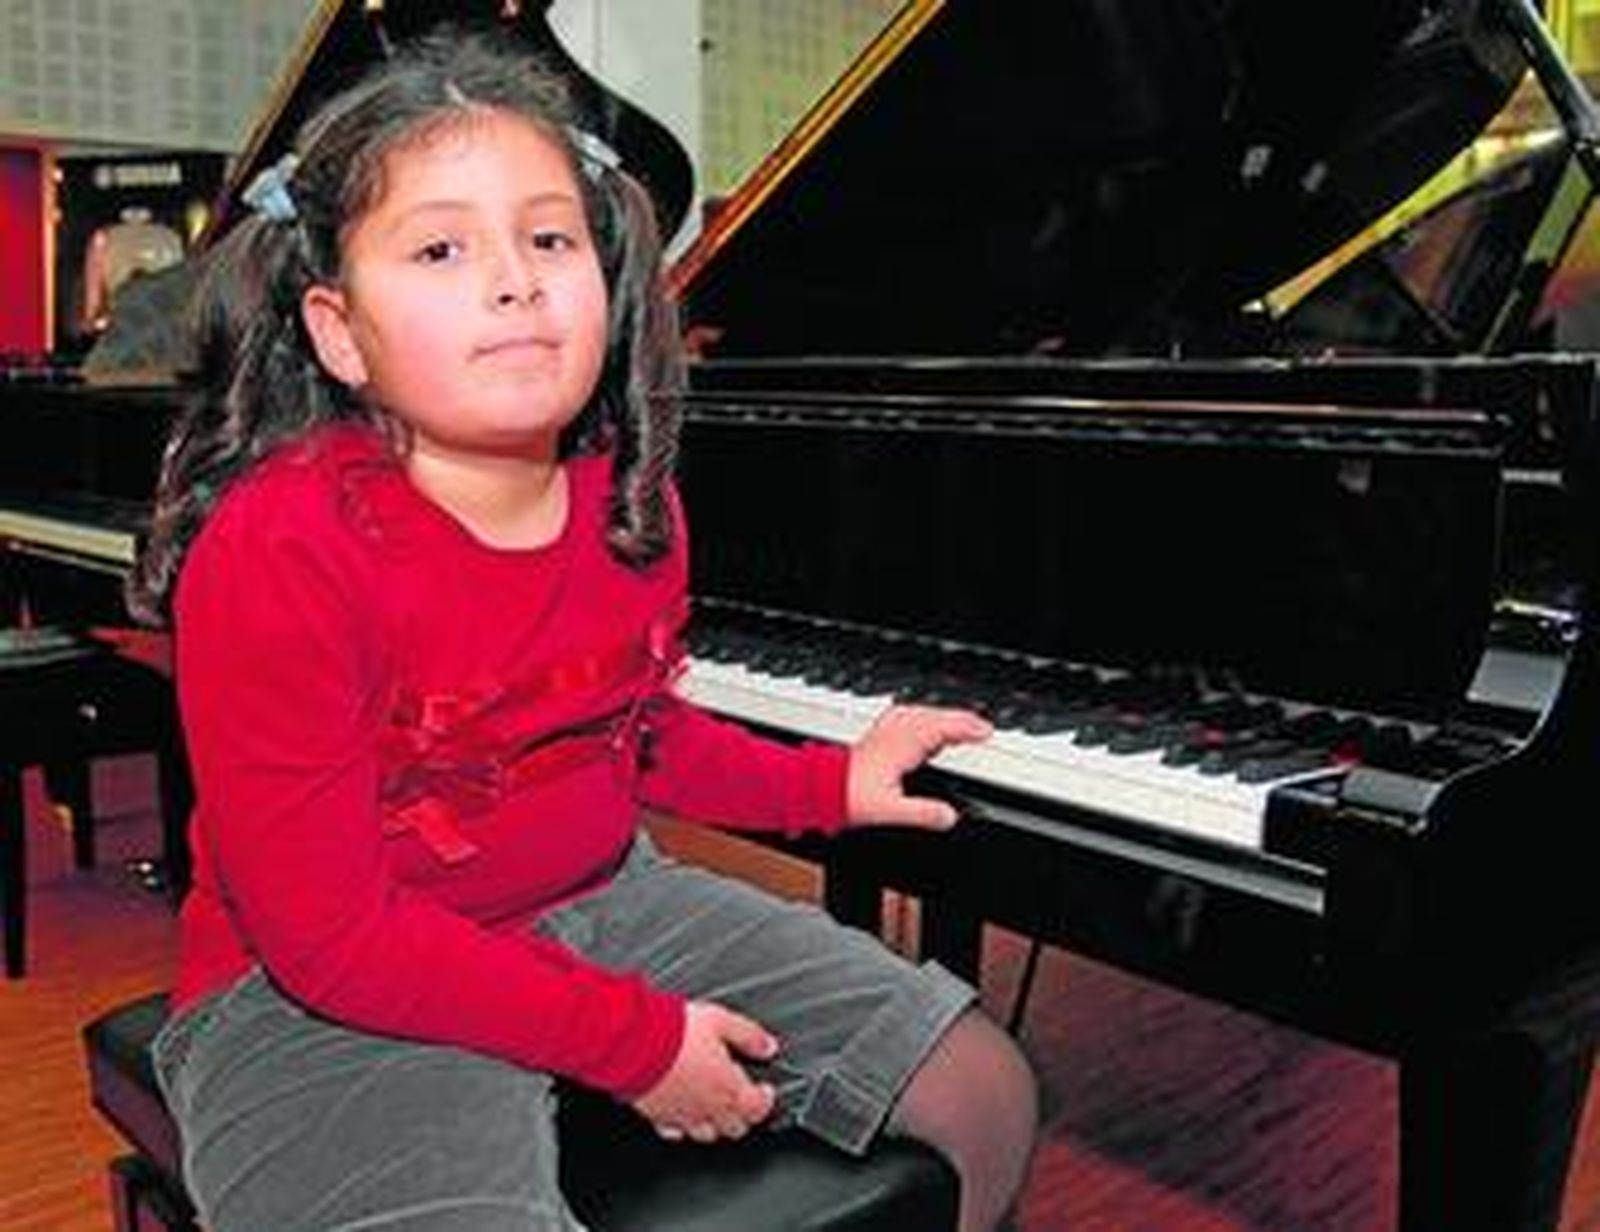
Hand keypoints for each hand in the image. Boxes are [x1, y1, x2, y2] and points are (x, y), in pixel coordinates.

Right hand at [631, 1001, 778, 1143]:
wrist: (634, 1043)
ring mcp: (682, 1116)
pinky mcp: (658, 1117)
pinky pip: (675, 1131)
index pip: (758, 1109)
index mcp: (728, 1088)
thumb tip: (768, 1046)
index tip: (765, 1090)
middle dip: (742, 1114)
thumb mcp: (720, 1021)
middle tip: (741, 1098)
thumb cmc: (674, 1032)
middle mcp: (708, 1108)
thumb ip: (748, 1035)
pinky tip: (682, 1111)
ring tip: (714, 1105)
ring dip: (715, 1123)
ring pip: (707, 1134)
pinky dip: (683, 1125)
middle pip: (735, 1128)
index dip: (765, 1101)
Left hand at [846, 704, 991, 828]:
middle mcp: (893, 733)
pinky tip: (925, 722)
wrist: (820, 788)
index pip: (940, 728)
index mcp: (900, 746)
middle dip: (960, 718)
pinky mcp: (878, 735)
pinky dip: (923, 716)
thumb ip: (923, 814)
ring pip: (919, 712)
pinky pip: (906, 716)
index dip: (965, 727)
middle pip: (933, 715)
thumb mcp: (890, 811)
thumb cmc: (850, 797)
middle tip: (982, 728)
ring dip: (942, 715)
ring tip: (961, 724)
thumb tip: (950, 817)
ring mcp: (884, 732)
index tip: (986, 731)